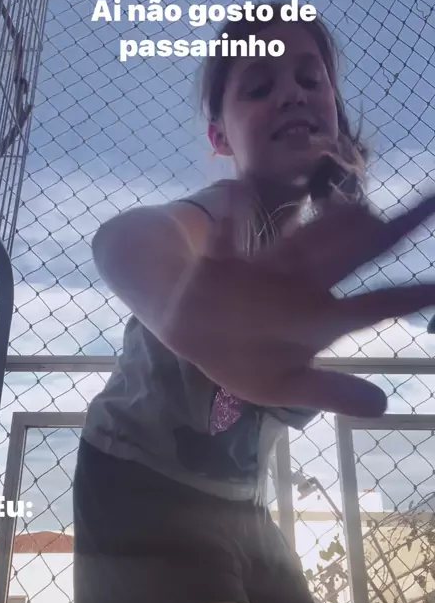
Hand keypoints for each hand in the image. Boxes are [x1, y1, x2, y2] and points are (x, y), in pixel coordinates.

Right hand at [167, 194, 434, 417]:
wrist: (191, 333)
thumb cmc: (244, 356)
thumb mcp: (287, 385)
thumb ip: (331, 390)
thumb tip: (383, 406)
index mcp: (316, 316)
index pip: (369, 305)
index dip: (405, 298)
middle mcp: (298, 286)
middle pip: (348, 257)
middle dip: (385, 233)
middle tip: (431, 206)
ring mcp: (261, 271)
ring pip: (300, 244)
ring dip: (327, 228)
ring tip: (362, 210)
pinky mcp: (219, 263)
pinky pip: (224, 241)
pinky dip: (230, 224)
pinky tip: (240, 196)